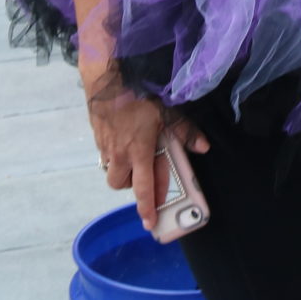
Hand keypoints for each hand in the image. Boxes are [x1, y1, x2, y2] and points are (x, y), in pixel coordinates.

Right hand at [82, 64, 203, 229]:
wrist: (106, 77)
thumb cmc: (139, 93)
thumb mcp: (167, 111)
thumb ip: (185, 131)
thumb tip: (203, 147)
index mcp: (138, 150)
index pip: (143, 187)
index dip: (147, 207)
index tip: (149, 222)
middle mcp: (118, 153)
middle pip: (120, 184)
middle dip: (132, 185)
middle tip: (144, 173)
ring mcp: (105, 145)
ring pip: (111, 170)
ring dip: (122, 169)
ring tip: (134, 156)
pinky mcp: (96, 135)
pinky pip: (104, 154)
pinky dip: (114, 154)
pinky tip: (123, 139)